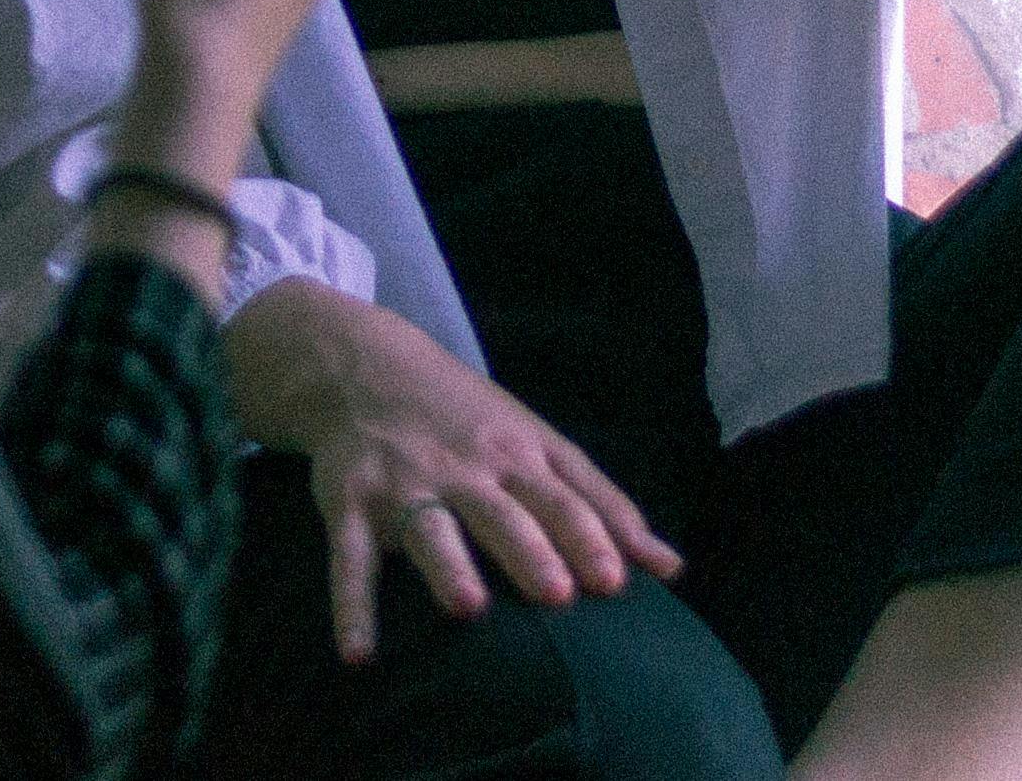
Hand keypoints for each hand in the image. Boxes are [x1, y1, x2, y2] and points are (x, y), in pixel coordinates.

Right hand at [222, 280, 682, 664]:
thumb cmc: (469, 418)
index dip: (588, 536)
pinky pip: (349, 558)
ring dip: (448, 566)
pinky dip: (351, 606)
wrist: (362, 366)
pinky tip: (358, 654)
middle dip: (529, 551)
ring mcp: (403, 483)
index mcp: (515, 454)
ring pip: (429, 528)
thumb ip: (602, 504)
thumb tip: (672, 569)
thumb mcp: (538, 443)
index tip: (615, 580)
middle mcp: (462, 467)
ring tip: (468, 607)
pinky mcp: (349, 503)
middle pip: (501, 512)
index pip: (560, 497)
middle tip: (557, 594)